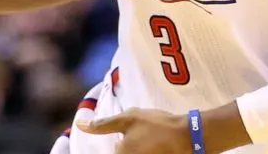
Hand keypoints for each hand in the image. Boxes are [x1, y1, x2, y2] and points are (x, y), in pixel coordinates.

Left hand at [79, 104, 250, 153]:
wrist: (188, 136)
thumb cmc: (156, 125)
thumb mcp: (128, 118)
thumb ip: (102, 124)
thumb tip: (79, 125)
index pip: (112, 151)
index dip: (119, 142)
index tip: (135, 135)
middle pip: (121, 152)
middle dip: (128, 144)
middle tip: (146, 135)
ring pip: (135, 152)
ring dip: (140, 147)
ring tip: (152, 139)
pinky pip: (145, 153)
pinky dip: (149, 149)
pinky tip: (156, 144)